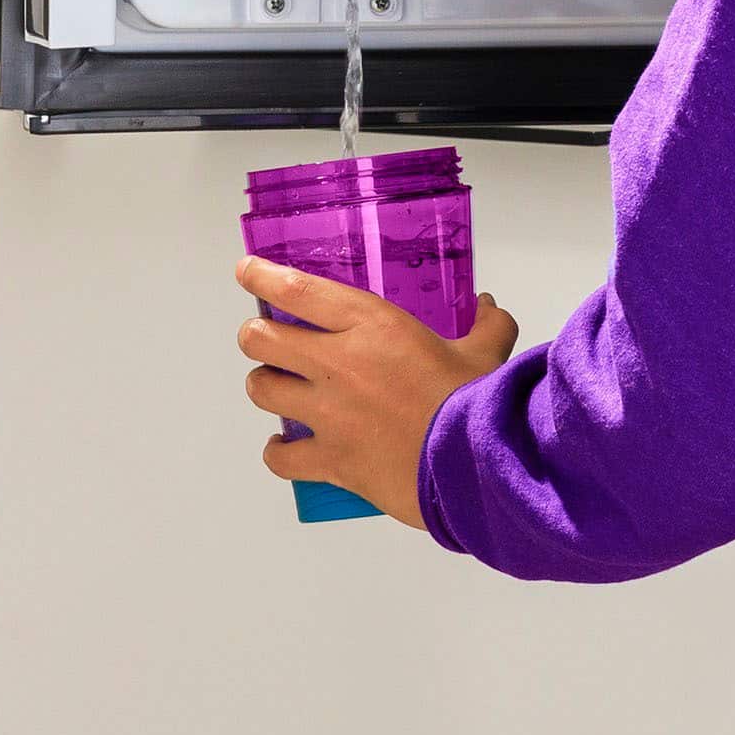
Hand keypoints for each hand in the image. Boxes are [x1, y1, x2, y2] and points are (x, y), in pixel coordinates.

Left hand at [236, 257, 519, 527]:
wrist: (471, 463)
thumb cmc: (476, 401)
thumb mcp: (487, 352)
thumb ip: (487, 324)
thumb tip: (487, 305)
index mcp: (372, 326)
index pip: (299, 290)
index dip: (263, 276)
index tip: (247, 270)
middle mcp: (337, 363)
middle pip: (262, 339)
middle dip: (256, 335)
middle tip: (265, 338)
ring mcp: (327, 413)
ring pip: (261, 390)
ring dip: (265, 385)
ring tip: (276, 387)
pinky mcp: (329, 459)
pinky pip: (280, 457)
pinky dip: (278, 452)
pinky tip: (285, 447)